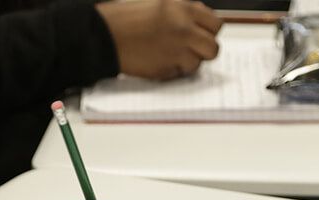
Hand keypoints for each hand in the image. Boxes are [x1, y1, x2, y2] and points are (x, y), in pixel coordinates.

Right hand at [96, 0, 223, 80]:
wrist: (103, 36)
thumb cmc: (124, 21)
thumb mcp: (158, 5)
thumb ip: (182, 14)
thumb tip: (199, 24)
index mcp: (182, 8)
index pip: (215, 24)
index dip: (208, 32)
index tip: (202, 36)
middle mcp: (184, 28)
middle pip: (212, 47)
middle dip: (203, 51)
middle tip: (192, 51)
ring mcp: (177, 49)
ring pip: (198, 63)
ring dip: (188, 63)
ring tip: (170, 56)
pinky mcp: (167, 67)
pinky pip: (180, 73)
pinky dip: (173, 71)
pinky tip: (159, 61)